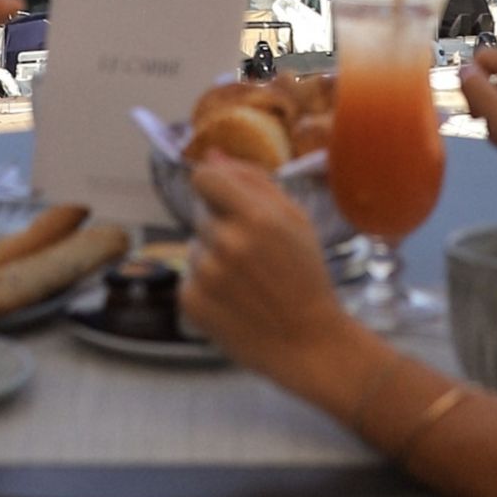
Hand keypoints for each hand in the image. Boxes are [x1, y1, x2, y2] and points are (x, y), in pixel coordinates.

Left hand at [180, 157, 374, 394]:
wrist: (308, 342)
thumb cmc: (306, 277)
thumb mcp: (295, 220)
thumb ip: (254, 181)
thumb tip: (212, 154)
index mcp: (256, 217)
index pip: (203, 178)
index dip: (214, 187)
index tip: (226, 201)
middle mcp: (226, 243)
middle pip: (200, 212)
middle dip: (221, 226)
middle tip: (252, 255)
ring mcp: (205, 274)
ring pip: (193, 245)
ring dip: (212, 256)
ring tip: (246, 282)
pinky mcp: (191, 301)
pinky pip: (188, 277)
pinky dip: (205, 286)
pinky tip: (233, 300)